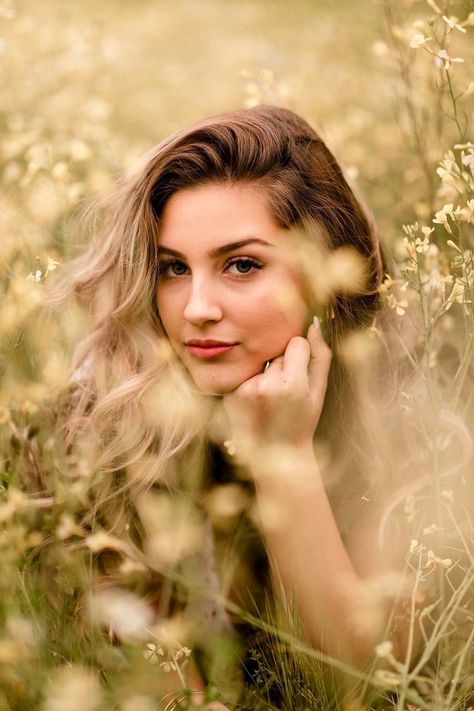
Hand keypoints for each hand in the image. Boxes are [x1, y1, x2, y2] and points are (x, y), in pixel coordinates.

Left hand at [223, 317, 331, 468]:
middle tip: (284, 393)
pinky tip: (255, 400)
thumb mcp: (319, 392)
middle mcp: (265, 385)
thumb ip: (321, 356)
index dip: (301, 357)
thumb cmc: (301, 422)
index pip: (297, 343)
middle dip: (282, 365)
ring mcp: (244, 390)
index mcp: (291, 385)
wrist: (274, 457)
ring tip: (269, 398)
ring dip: (265, 371)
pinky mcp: (230, 393)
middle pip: (276, 351)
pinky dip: (250, 380)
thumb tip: (314, 323)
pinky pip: (244, 371)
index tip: (300, 377)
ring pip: (260, 360)